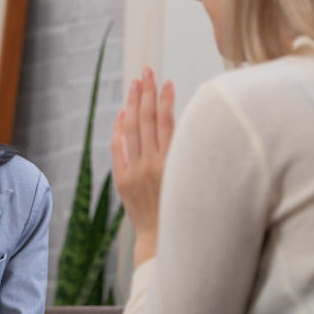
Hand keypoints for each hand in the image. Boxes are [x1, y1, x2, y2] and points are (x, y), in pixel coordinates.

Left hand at [111, 66, 174, 265]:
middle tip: (147, 71)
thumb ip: (189, 153)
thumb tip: (190, 124)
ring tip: (135, 84)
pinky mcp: (122, 181)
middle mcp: (152, 165)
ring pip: (131, 130)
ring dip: (133, 104)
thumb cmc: (187, 210)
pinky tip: (122, 112)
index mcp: (174, 163)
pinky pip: (117, 148)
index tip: (168, 82)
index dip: (167, 99)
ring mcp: (134, 172)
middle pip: (147, 119)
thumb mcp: (195, 180)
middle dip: (147, 92)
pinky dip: (118, 129)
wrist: (163, 242)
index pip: (168, 122)